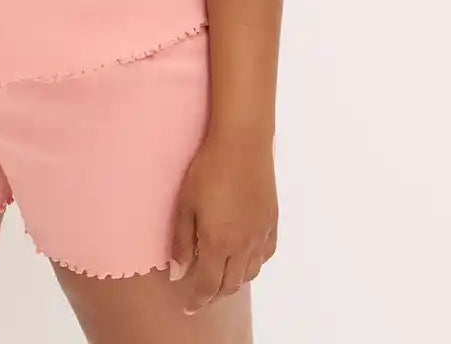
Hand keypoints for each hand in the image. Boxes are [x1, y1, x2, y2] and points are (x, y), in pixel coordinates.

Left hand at [168, 129, 277, 315]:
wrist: (242, 143)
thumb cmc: (208, 169)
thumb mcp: (185, 204)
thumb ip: (182, 242)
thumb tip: (178, 273)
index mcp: (220, 244)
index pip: (208, 285)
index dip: (197, 300)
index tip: (188, 307)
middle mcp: (244, 246)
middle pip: (230, 284)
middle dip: (214, 294)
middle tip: (202, 295)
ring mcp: (261, 234)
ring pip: (250, 273)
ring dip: (234, 281)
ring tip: (221, 278)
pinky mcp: (272, 221)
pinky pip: (266, 254)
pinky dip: (254, 264)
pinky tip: (246, 257)